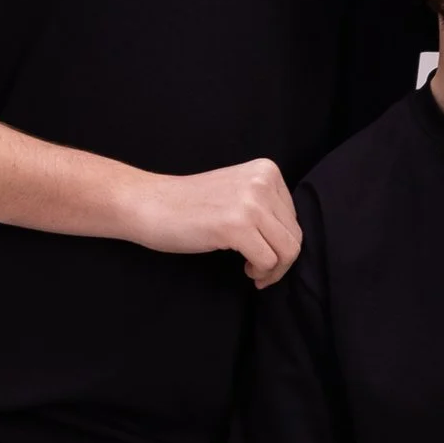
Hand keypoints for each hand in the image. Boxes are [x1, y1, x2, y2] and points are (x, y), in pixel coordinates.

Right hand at [127, 158, 300, 287]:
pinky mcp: (236, 225)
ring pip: (288, 251)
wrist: (148, 204)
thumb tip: (292, 241)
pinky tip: (245, 269)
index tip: (262, 252)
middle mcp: (263, 182)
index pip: (294, 218)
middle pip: (295, 236)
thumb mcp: (237, 192)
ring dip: (273, 270)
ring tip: (252, 270)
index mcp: (266, 170)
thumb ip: (266, 206)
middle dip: (281, 261)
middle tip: (258, 270)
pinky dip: (260, 272)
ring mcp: (251, 202)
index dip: (281, 243)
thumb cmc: (189, 205)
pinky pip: (268, 260)